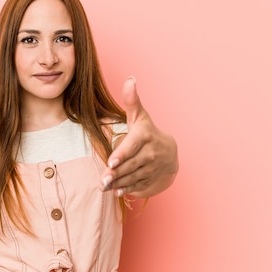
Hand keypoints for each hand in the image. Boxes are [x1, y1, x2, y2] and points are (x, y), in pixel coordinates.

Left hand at [101, 77, 178, 197]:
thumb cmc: (147, 132)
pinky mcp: (151, 179)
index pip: (132, 146)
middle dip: (116, 173)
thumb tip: (130, 79)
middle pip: (131, 164)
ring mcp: (152, 168)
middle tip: (102, 180)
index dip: (122, 154)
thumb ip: (132, 100)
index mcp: (145, 136)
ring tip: (103, 187)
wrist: (169, 153)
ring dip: (118, 183)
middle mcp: (151, 153)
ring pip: (133, 176)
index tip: (111, 161)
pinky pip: (138, 185)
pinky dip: (127, 189)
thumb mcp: (140, 116)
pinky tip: (116, 192)